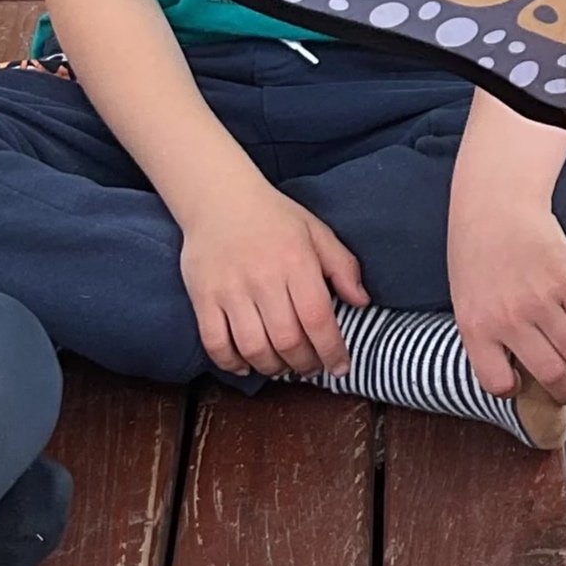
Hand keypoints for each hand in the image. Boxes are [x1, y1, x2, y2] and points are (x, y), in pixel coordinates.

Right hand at [179, 179, 368, 377]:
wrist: (219, 198)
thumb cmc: (274, 217)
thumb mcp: (317, 232)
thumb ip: (343, 266)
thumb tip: (362, 302)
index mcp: (296, 262)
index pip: (318, 320)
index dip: (332, 351)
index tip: (340, 367)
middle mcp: (263, 279)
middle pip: (287, 341)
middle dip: (305, 365)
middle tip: (312, 368)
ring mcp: (229, 290)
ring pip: (253, 348)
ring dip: (273, 368)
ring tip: (283, 367)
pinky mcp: (202, 297)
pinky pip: (215, 343)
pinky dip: (231, 363)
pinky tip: (247, 364)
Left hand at [449, 189, 565, 410]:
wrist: (495, 205)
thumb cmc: (475, 250)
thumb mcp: (465, 298)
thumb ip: (485, 332)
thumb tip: (512, 364)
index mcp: (476, 328)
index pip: (497, 382)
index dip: (512, 389)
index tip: (520, 386)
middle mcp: (509, 320)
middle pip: (549, 373)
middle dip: (564, 390)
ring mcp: (540, 302)